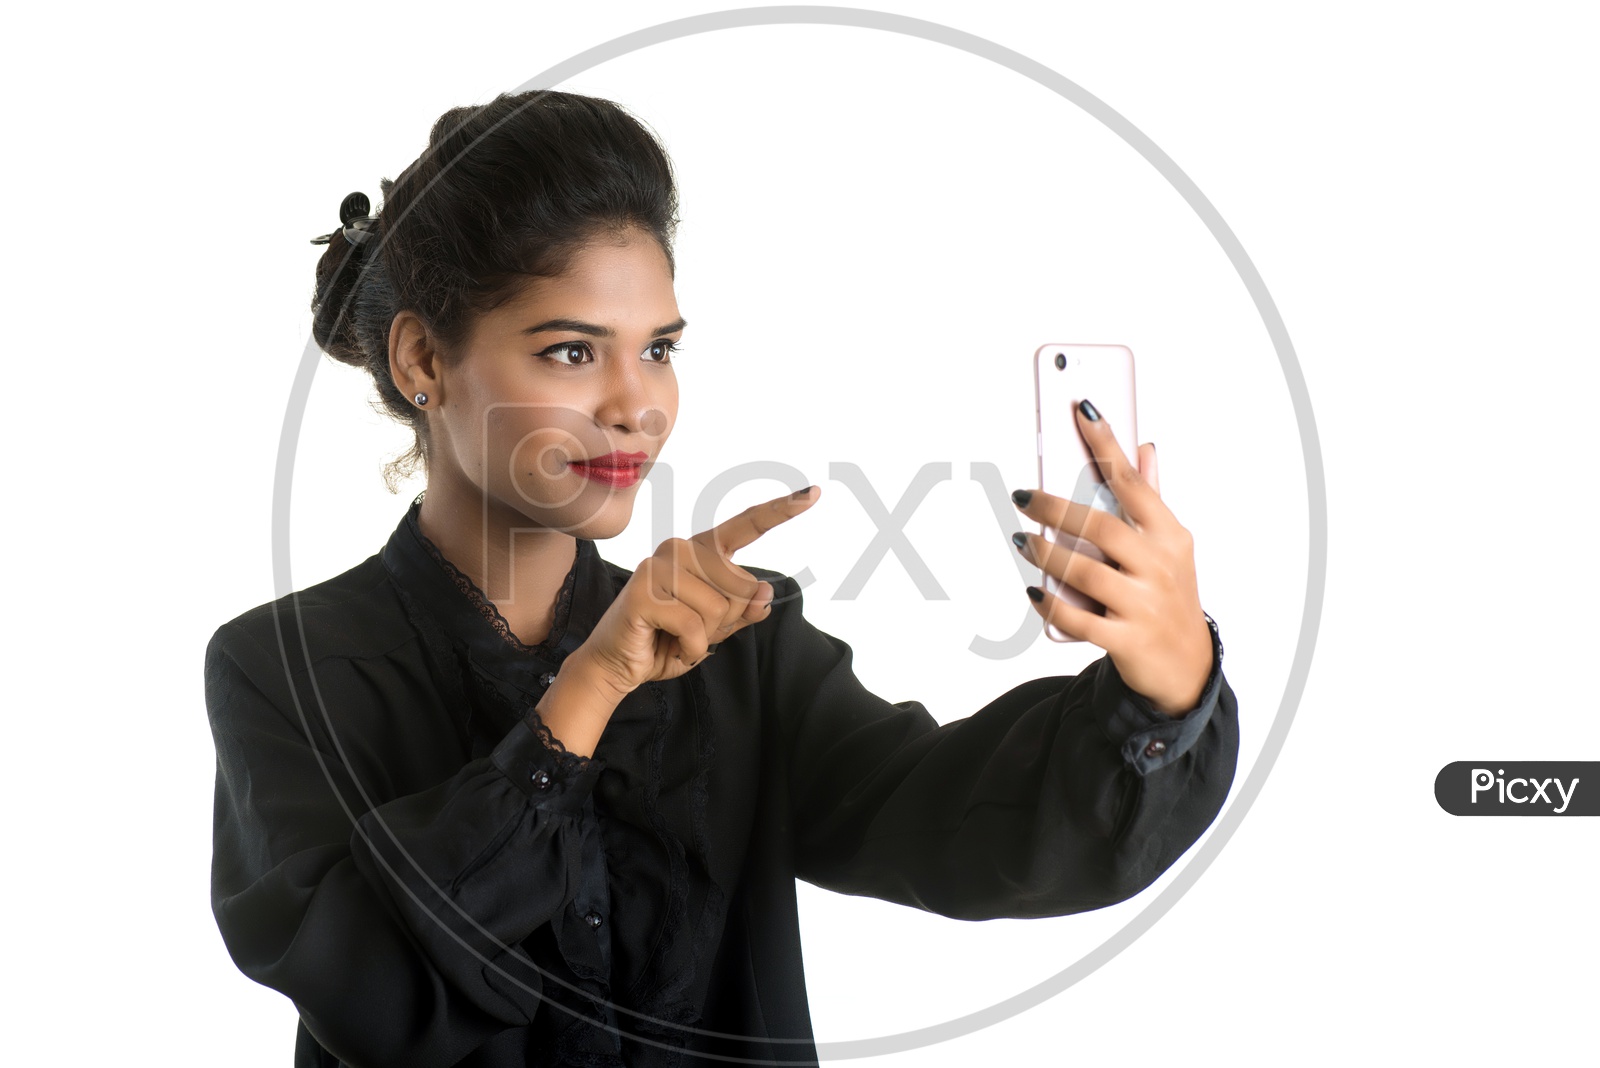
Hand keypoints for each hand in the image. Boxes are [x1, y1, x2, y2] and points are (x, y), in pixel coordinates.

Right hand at [576, 486, 820, 699]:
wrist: (619, 665)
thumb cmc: (667, 640)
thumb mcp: (716, 628)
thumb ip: (743, 609)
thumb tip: (764, 592)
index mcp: (701, 551)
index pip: (747, 525)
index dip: (781, 510)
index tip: (814, 492)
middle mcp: (680, 548)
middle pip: (741, 587)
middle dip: (725, 622)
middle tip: (690, 630)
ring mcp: (659, 566)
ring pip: (720, 608)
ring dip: (705, 637)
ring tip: (676, 636)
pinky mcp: (645, 591)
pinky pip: (695, 626)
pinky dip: (691, 648)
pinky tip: (668, 645)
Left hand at [1012, 401, 1211, 715]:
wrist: (1187, 666)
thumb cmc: (1169, 594)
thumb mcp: (1171, 546)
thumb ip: (1152, 498)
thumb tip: (1146, 448)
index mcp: (1171, 535)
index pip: (1134, 481)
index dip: (1107, 444)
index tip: (1082, 409)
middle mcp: (1160, 566)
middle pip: (1101, 527)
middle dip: (1055, 507)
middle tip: (1024, 496)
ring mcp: (1144, 604)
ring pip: (1085, 571)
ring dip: (1046, 553)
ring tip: (1023, 540)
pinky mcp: (1127, 639)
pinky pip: (1078, 619)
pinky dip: (1051, 604)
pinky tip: (1034, 590)